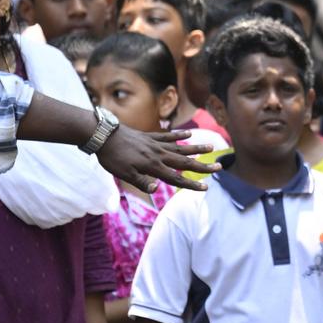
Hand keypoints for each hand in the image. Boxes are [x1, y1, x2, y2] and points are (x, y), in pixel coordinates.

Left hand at [96, 126, 219, 192]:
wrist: (102, 135)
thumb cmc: (112, 158)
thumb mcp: (124, 174)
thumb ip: (142, 182)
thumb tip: (157, 189)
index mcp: (153, 166)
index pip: (176, 177)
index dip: (192, 184)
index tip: (206, 187)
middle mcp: (158, 154)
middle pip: (185, 162)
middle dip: (202, 166)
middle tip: (219, 167)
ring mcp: (155, 144)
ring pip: (180, 147)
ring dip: (196, 148)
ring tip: (211, 147)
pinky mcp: (150, 136)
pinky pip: (168, 136)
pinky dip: (179, 135)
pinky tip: (189, 133)